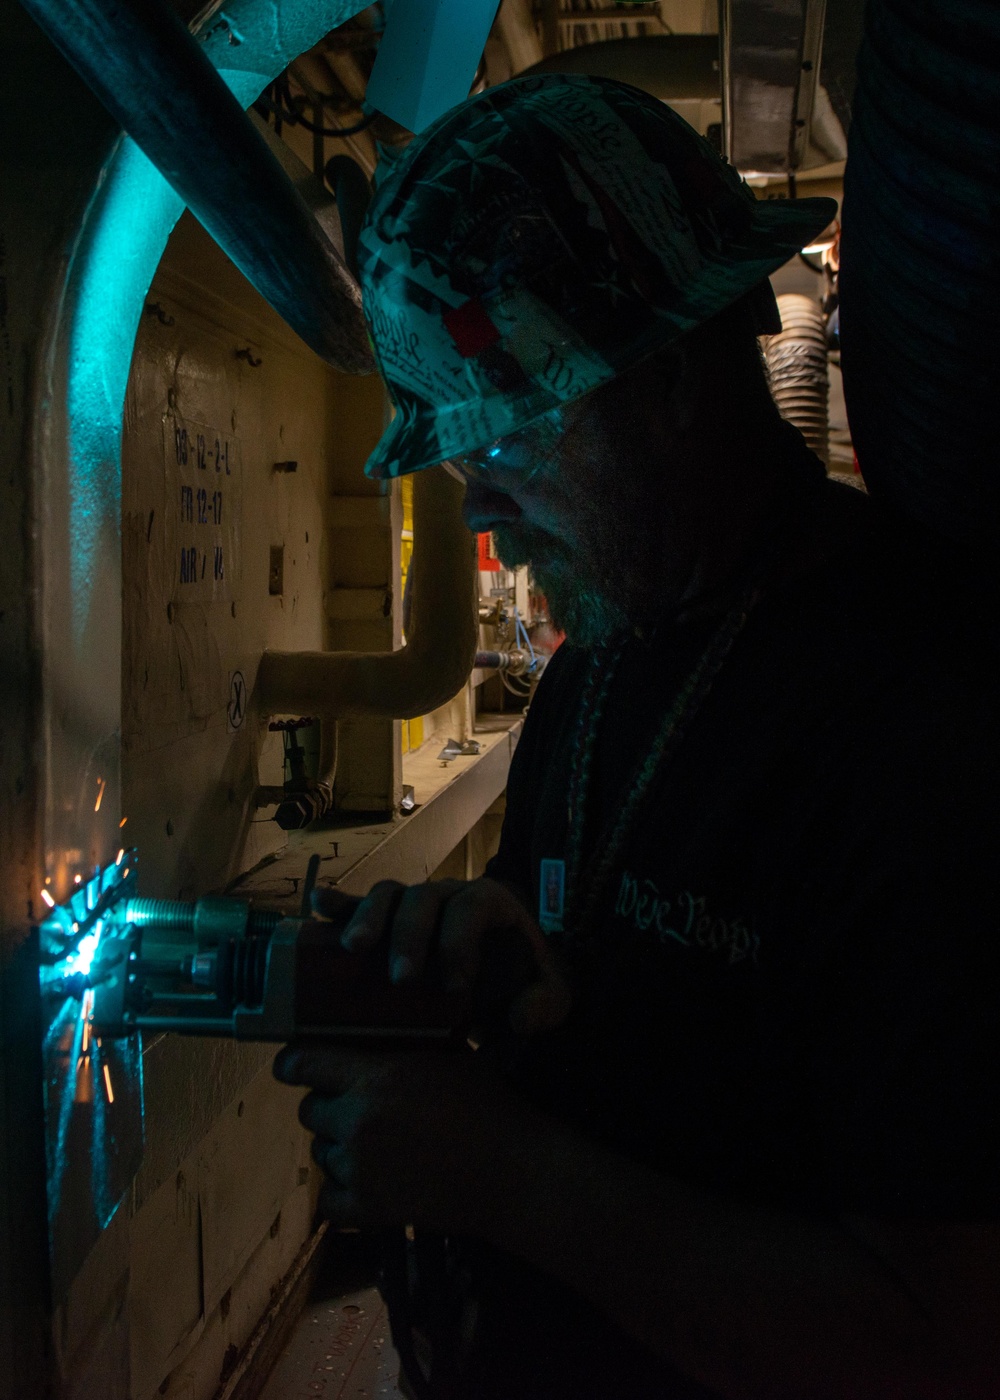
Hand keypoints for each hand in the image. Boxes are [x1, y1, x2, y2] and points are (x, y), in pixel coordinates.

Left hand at [274, 1042, 533, 1233]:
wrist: (511, 1174)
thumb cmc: (488, 1107)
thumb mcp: (448, 1057)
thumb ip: (404, 1049)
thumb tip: (377, 1038)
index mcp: (376, 1076)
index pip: (304, 1062)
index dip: (292, 1063)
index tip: (291, 1066)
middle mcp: (357, 1121)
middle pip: (309, 1110)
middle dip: (327, 1106)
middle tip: (354, 1109)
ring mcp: (358, 1168)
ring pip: (320, 1152)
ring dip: (338, 1147)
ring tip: (372, 1147)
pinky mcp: (368, 1209)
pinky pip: (328, 1200)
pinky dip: (341, 1192)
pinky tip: (365, 1182)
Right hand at [311, 877, 569, 1035]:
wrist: (512, 970)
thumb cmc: (527, 978)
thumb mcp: (552, 992)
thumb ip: (547, 1003)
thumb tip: (521, 1018)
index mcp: (489, 902)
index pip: (471, 908)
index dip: (460, 942)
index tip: (456, 987)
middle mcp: (448, 894)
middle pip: (423, 899)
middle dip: (410, 936)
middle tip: (403, 979)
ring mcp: (415, 903)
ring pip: (389, 896)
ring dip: (369, 919)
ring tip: (354, 950)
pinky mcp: (389, 920)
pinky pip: (360, 904)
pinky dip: (340, 904)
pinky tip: (317, 908)